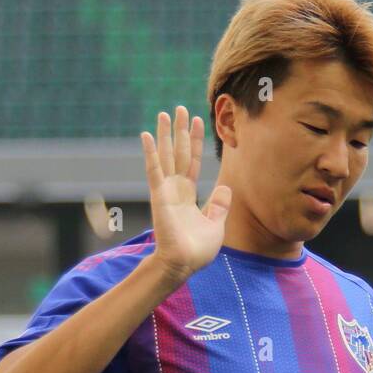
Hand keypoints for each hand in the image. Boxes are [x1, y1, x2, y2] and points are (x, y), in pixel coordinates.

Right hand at [141, 106, 231, 282]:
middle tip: (180, 108)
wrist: (184, 264)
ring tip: (164, 113)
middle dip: (180, 130)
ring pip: (166, 156)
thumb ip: (219, 205)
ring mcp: (166, 191)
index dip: (195, 142)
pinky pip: (154, 170)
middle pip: (179, 153)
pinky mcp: (159, 196)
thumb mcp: (216, 224)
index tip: (198, 121)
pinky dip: (151, 152)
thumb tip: (225, 187)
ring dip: (165, 134)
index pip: (192, 162)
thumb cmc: (198, 251)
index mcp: (188, 195)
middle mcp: (176, 189)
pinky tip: (147, 135)